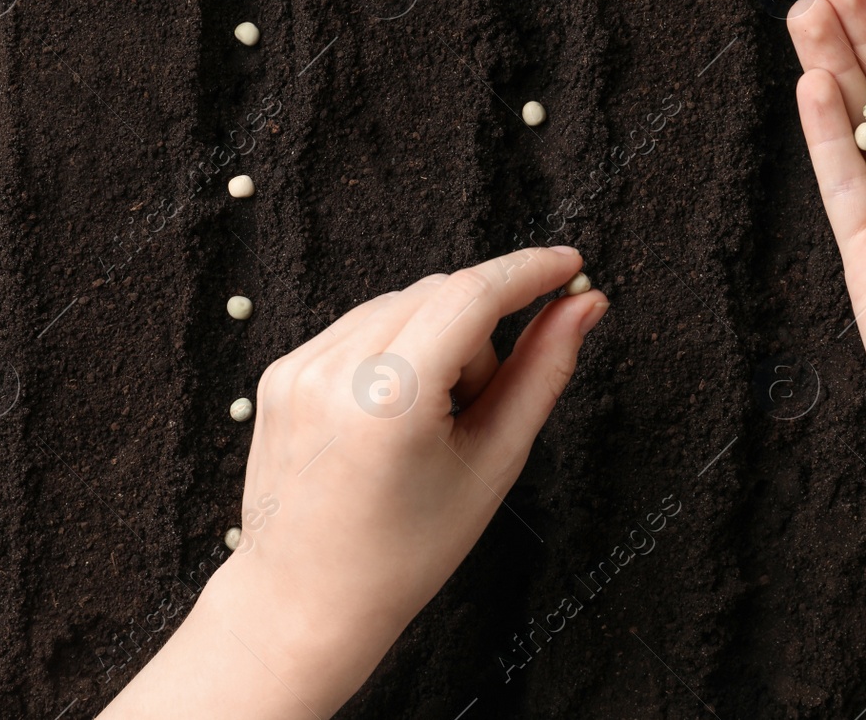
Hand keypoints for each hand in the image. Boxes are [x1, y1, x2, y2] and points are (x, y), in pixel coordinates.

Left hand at [98, 246, 607, 719]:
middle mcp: (334, 371)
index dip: (529, 271)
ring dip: (439, 337)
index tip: (569, 264)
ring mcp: (298, 367)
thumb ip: (544, 371)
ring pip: (402, 304)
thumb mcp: (494, 462)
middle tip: (485, 402)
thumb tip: (585, 305)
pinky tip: (396, 415)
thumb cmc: (407, 550)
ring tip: (434, 421)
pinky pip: (360, 325)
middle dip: (482, 327)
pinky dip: (396, 349)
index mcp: (390, 400)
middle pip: (440, 293)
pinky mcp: (281, 370)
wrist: (306, 602)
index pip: (472, 295)